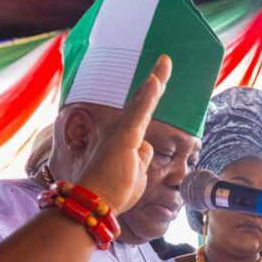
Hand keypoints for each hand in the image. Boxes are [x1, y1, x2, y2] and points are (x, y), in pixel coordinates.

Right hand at [77, 55, 169, 212]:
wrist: (95, 201)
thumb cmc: (114, 192)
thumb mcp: (137, 174)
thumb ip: (142, 158)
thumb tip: (146, 146)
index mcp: (126, 139)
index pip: (143, 112)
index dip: (151, 95)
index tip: (160, 78)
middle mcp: (122, 131)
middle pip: (142, 100)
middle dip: (156, 78)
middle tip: (165, 59)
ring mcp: (123, 132)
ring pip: (141, 101)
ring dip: (155, 80)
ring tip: (165, 61)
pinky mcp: (125, 137)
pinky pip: (139, 112)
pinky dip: (148, 96)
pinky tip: (156, 80)